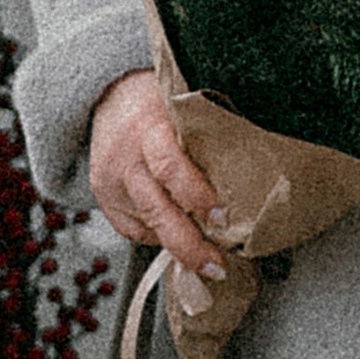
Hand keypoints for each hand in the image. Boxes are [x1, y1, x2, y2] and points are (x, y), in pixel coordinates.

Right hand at [89, 67, 228, 279]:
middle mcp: (126, 156)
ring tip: (206, 263)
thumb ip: (211, 135)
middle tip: (217, 266)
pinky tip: (176, 236)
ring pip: (143, 225)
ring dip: (177, 248)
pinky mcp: (102, 195)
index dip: (197, 196)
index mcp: (151, 126)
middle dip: (188, 244)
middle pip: (155, 209)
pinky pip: (131, 229)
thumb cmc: (161, 99)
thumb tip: (257, 169)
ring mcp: (110, 179)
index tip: (223, 218)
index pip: (171, 167)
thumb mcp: (187, 105)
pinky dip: (157, 237)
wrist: (112, 92)